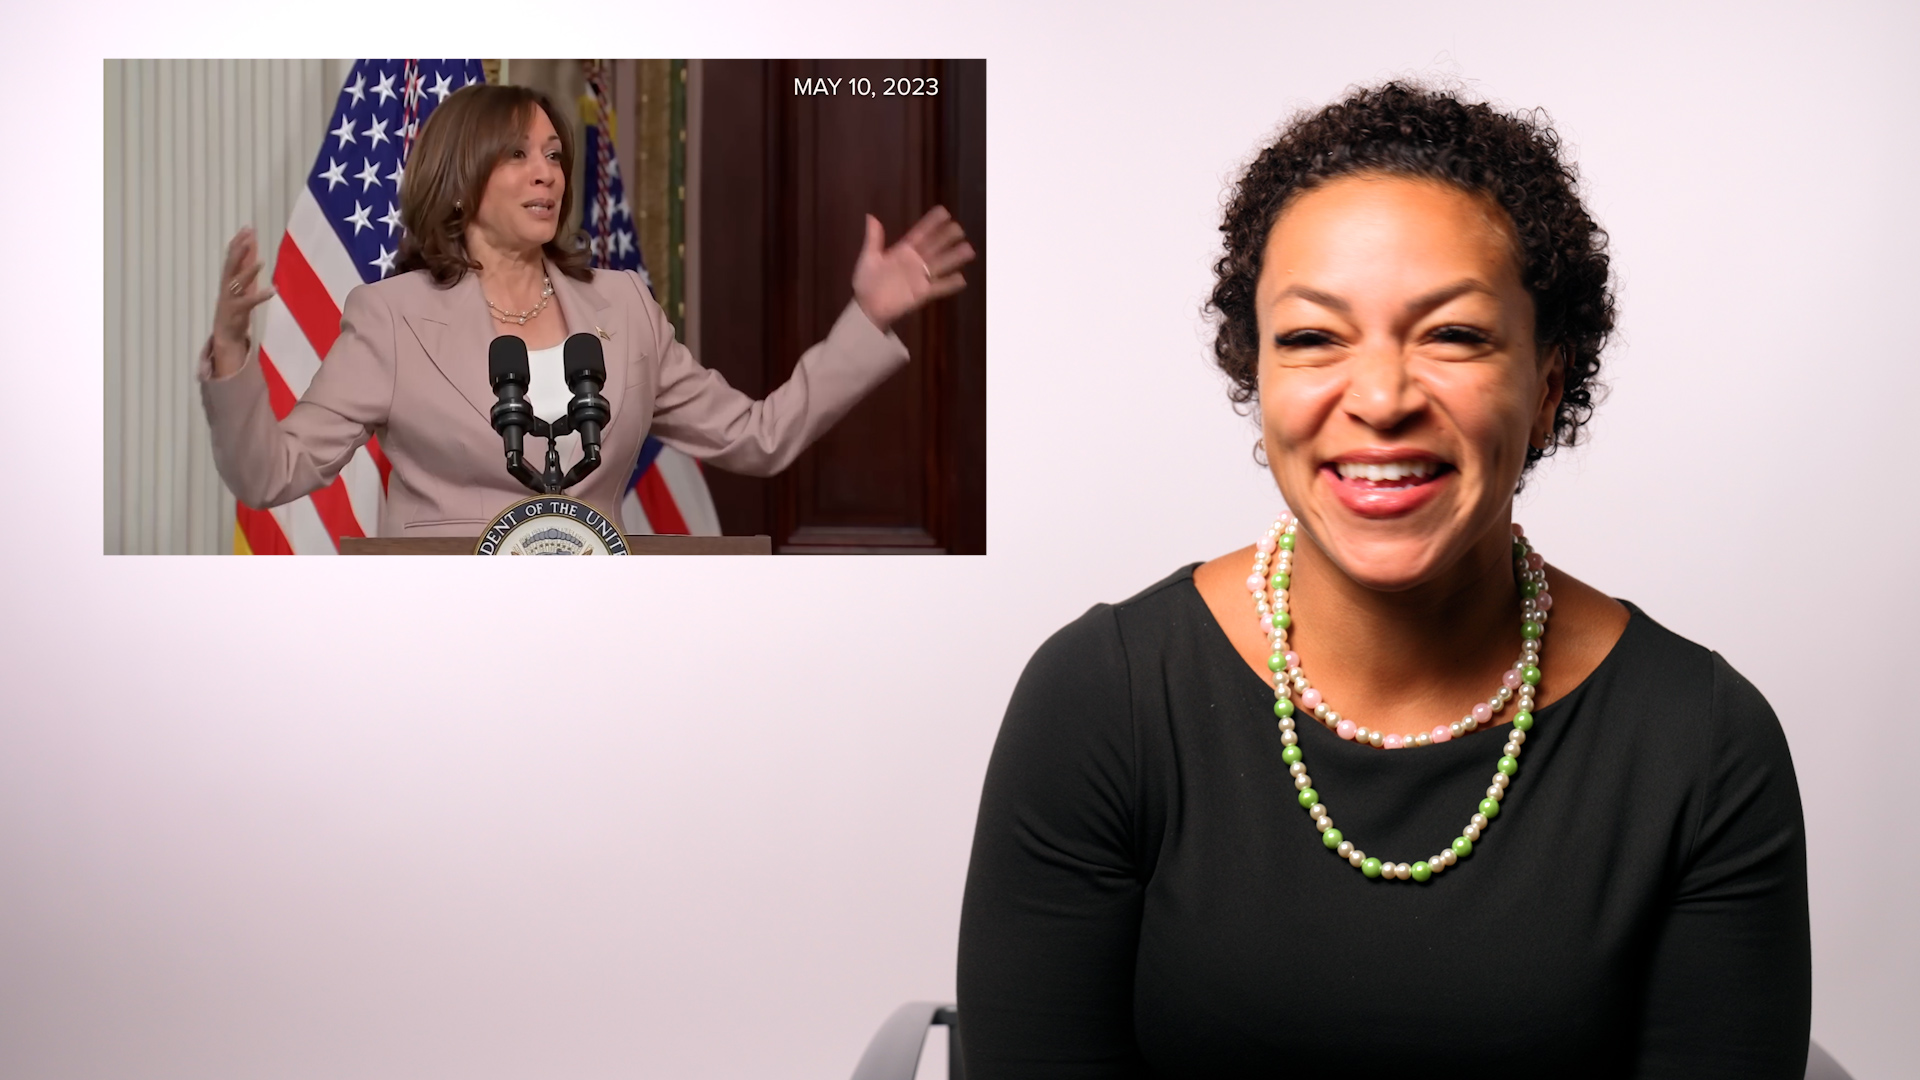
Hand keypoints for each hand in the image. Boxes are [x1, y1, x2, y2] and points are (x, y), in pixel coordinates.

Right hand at [209, 227, 276, 376]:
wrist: (226, 336)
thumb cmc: (236, 310)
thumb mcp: (241, 289)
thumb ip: (246, 272)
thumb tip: (254, 255)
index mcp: (227, 280)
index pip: (231, 257)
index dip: (238, 243)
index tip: (247, 228)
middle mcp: (226, 287)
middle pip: (230, 264)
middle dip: (239, 249)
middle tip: (248, 235)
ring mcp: (230, 299)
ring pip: (237, 282)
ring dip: (248, 271)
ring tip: (261, 261)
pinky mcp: (236, 312)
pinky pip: (249, 302)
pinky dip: (261, 296)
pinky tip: (273, 290)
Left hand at [851, 206, 974, 331]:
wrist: (866, 308)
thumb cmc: (866, 283)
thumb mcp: (868, 258)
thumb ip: (873, 238)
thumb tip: (871, 216)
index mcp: (902, 251)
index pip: (921, 234)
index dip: (931, 223)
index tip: (944, 212)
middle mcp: (915, 262)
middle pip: (934, 247)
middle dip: (947, 237)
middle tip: (960, 228)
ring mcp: (920, 278)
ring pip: (940, 264)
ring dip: (954, 257)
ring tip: (969, 249)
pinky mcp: (922, 293)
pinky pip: (938, 287)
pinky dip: (949, 284)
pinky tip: (962, 278)